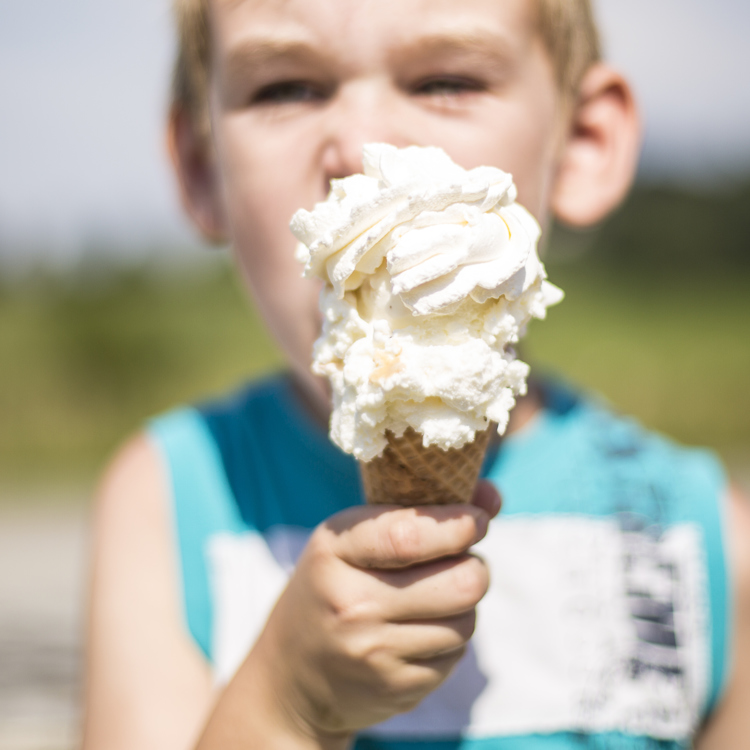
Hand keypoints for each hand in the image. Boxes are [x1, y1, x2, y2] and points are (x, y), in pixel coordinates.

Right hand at [254, 480, 500, 742]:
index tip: (478, 519)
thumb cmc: (334, 586)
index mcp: (334, 552)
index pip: (409, 536)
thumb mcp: (352, 539)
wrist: (292, 673)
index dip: (457, 525)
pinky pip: (456, 654)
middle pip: (460, 582)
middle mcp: (351, 604)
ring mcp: (373, 652)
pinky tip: (420, 632)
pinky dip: (450, 639)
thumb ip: (418, 512)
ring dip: (463, 605)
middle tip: (462, 562)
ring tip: (435, 598)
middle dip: (474, 567)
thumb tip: (493, 496)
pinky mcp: (395, 687)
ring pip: (466, 620)